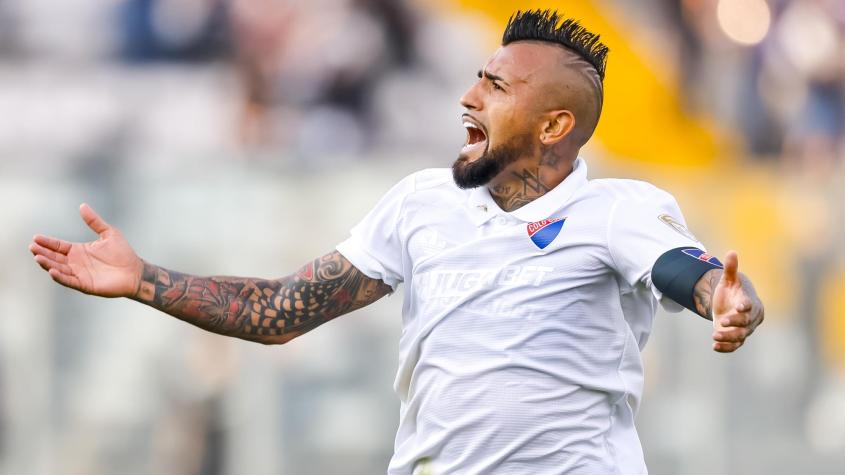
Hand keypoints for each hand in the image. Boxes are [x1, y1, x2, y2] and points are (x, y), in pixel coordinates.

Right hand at [29, 203, 143, 297]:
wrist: (135, 271)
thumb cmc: (123, 253)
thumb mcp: (108, 233)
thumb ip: (94, 221)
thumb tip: (82, 205)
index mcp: (79, 250)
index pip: (59, 246)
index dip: (47, 242)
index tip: (35, 237)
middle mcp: (76, 263)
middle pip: (54, 257)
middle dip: (43, 252)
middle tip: (32, 247)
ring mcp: (79, 274)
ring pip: (58, 269)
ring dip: (48, 264)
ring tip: (37, 257)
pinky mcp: (85, 285)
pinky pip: (69, 281)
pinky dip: (60, 277)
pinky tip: (52, 271)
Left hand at [711, 251, 763, 352]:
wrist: (731, 304)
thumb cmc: (731, 291)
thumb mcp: (728, 279)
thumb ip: (730, 268)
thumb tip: (731, 252)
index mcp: (750, 302)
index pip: (750, 305)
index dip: (745, 306)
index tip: (740, 307)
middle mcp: (750, 318)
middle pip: (746, 323)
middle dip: (735, 324)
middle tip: (722, 322)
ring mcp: (744, 329)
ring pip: (740, 336)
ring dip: (728, 338)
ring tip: (714, 336)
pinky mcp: (737, 338)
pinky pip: (735, 345)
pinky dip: (726, 348)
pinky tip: (715, 347)